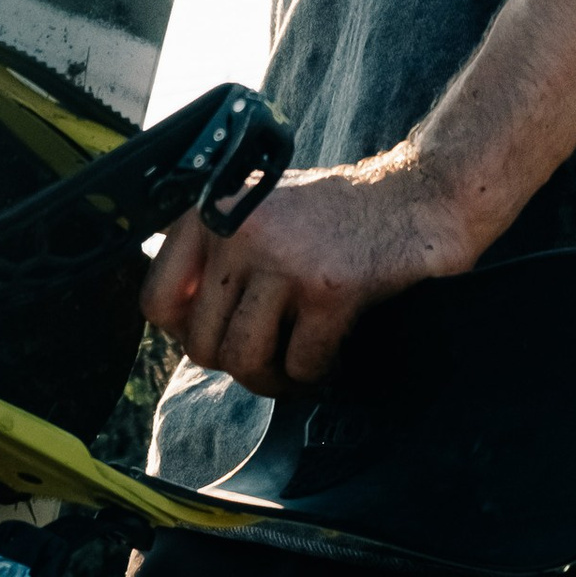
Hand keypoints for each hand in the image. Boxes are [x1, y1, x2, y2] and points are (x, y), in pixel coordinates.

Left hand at [141, 148, 476, 392]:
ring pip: (245, 362)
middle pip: (203, 344)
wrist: (419, 197)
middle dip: (240, 363)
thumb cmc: (335, 216)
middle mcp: (238, 228)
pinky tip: (333, 351)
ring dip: (273, 379)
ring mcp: (283, 258)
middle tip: (274, 354)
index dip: (190, 332)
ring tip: (296, 365)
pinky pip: (301, 366)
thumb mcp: (256, 209)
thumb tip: (171, 321)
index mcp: (211, 209)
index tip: (226, 331)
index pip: (156, 302)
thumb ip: (209, 253)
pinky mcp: (329, 288)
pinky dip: (316, 373)